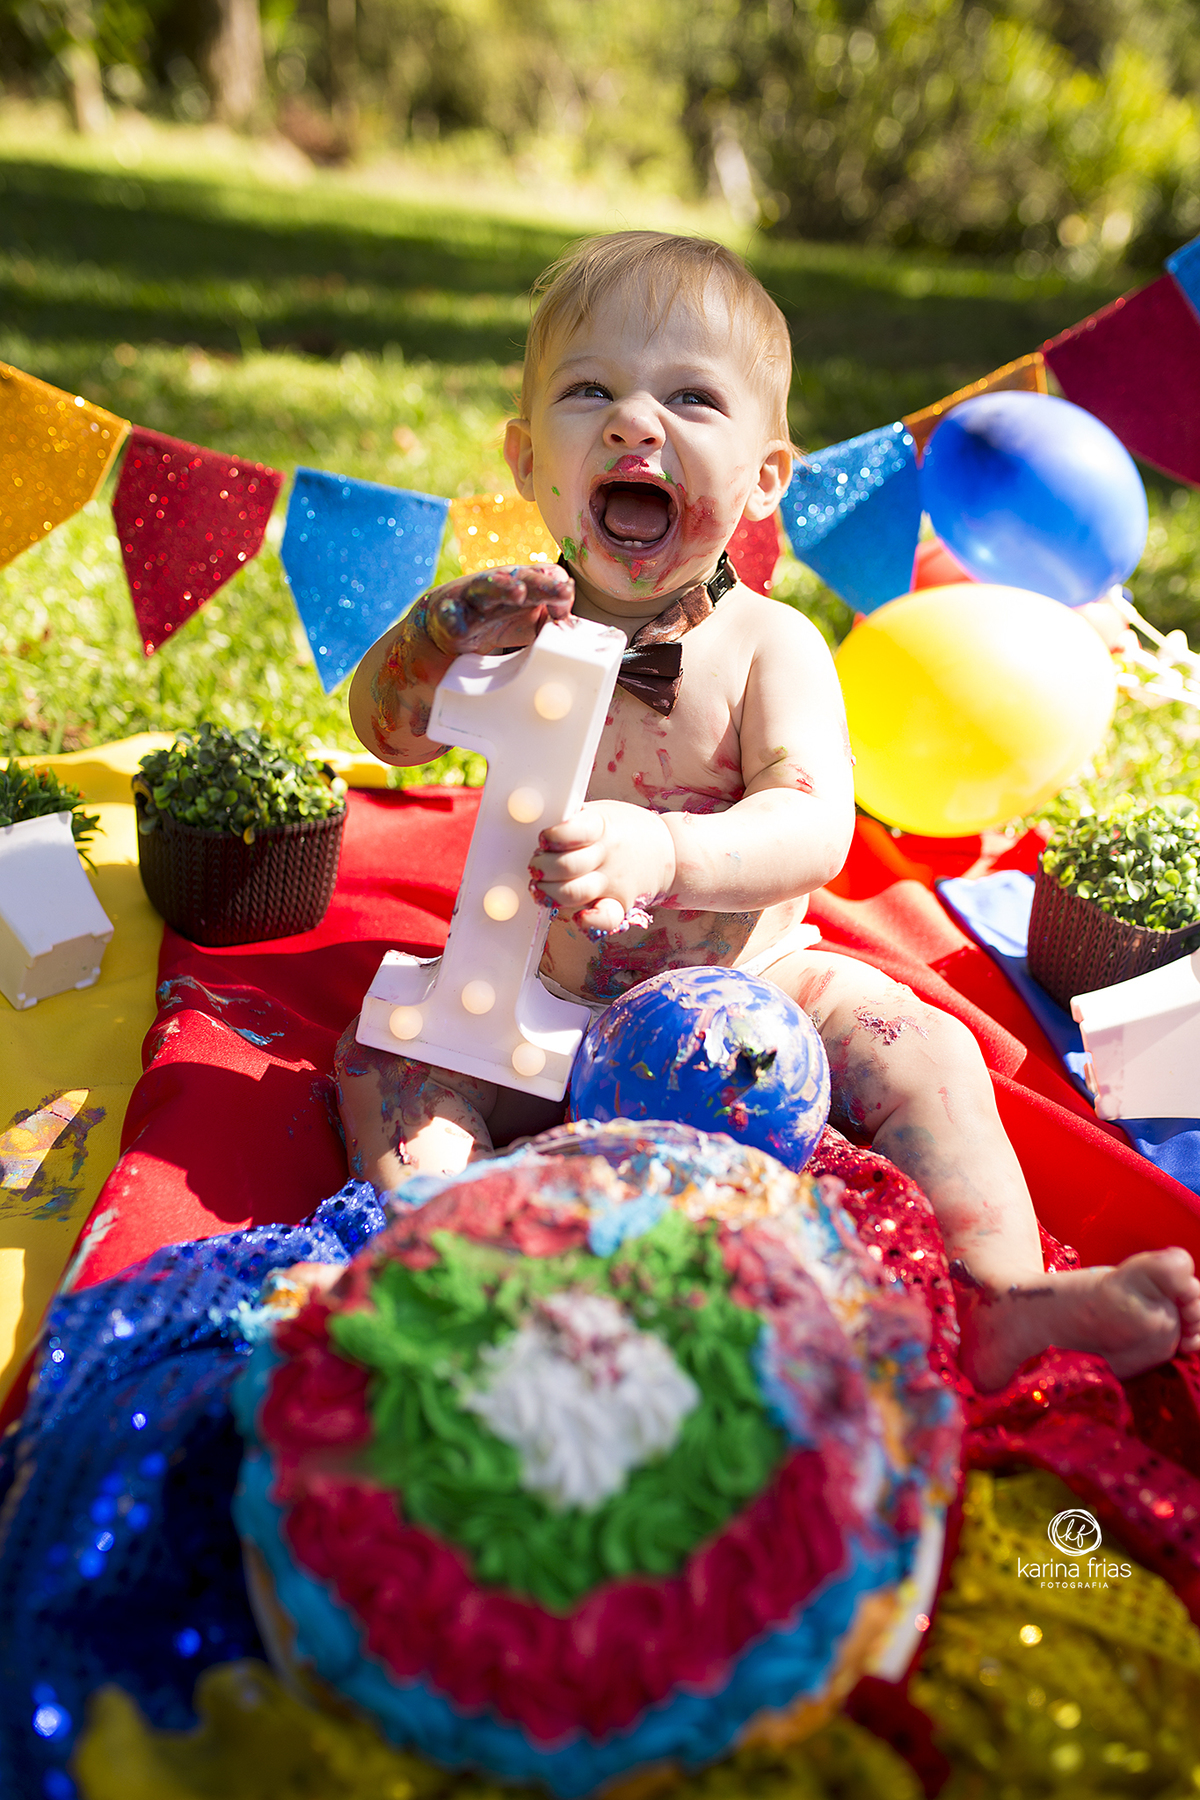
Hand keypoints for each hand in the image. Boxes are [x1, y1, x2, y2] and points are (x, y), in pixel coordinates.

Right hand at [421, 564, 572, 656]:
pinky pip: (450, 616)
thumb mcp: (529, 620)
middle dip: (542, 583)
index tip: (565, 613)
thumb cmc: (494, 617)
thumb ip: (552, 621)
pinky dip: (453, 619)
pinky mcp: (448, 616)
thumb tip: (571, 627)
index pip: (546, 577)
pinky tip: (459, 626)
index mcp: (521, 583)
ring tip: (517, 592)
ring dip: (503, 587)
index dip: (558, 592)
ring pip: (487, 587)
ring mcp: (472, 598)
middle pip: (522, 578)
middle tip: (562, 590)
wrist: (446, 623)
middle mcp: (498, 584)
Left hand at [529, 800, 676, 934]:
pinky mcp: (620, 904)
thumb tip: (535, 820)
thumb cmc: (625, 830)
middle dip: (540, 867)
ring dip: (549, 892)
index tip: (544, 838)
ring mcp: (614, 882)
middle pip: (566, 866)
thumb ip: (573, 819)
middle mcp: (608, 855)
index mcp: (601, 826)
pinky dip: (590, 921)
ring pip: (574, 893)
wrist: (670, 852)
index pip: (571, 831)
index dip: (551, 837)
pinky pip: (606, 919)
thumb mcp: (602, 812)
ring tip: (540, 886)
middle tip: (536, 865)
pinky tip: (578, 916)